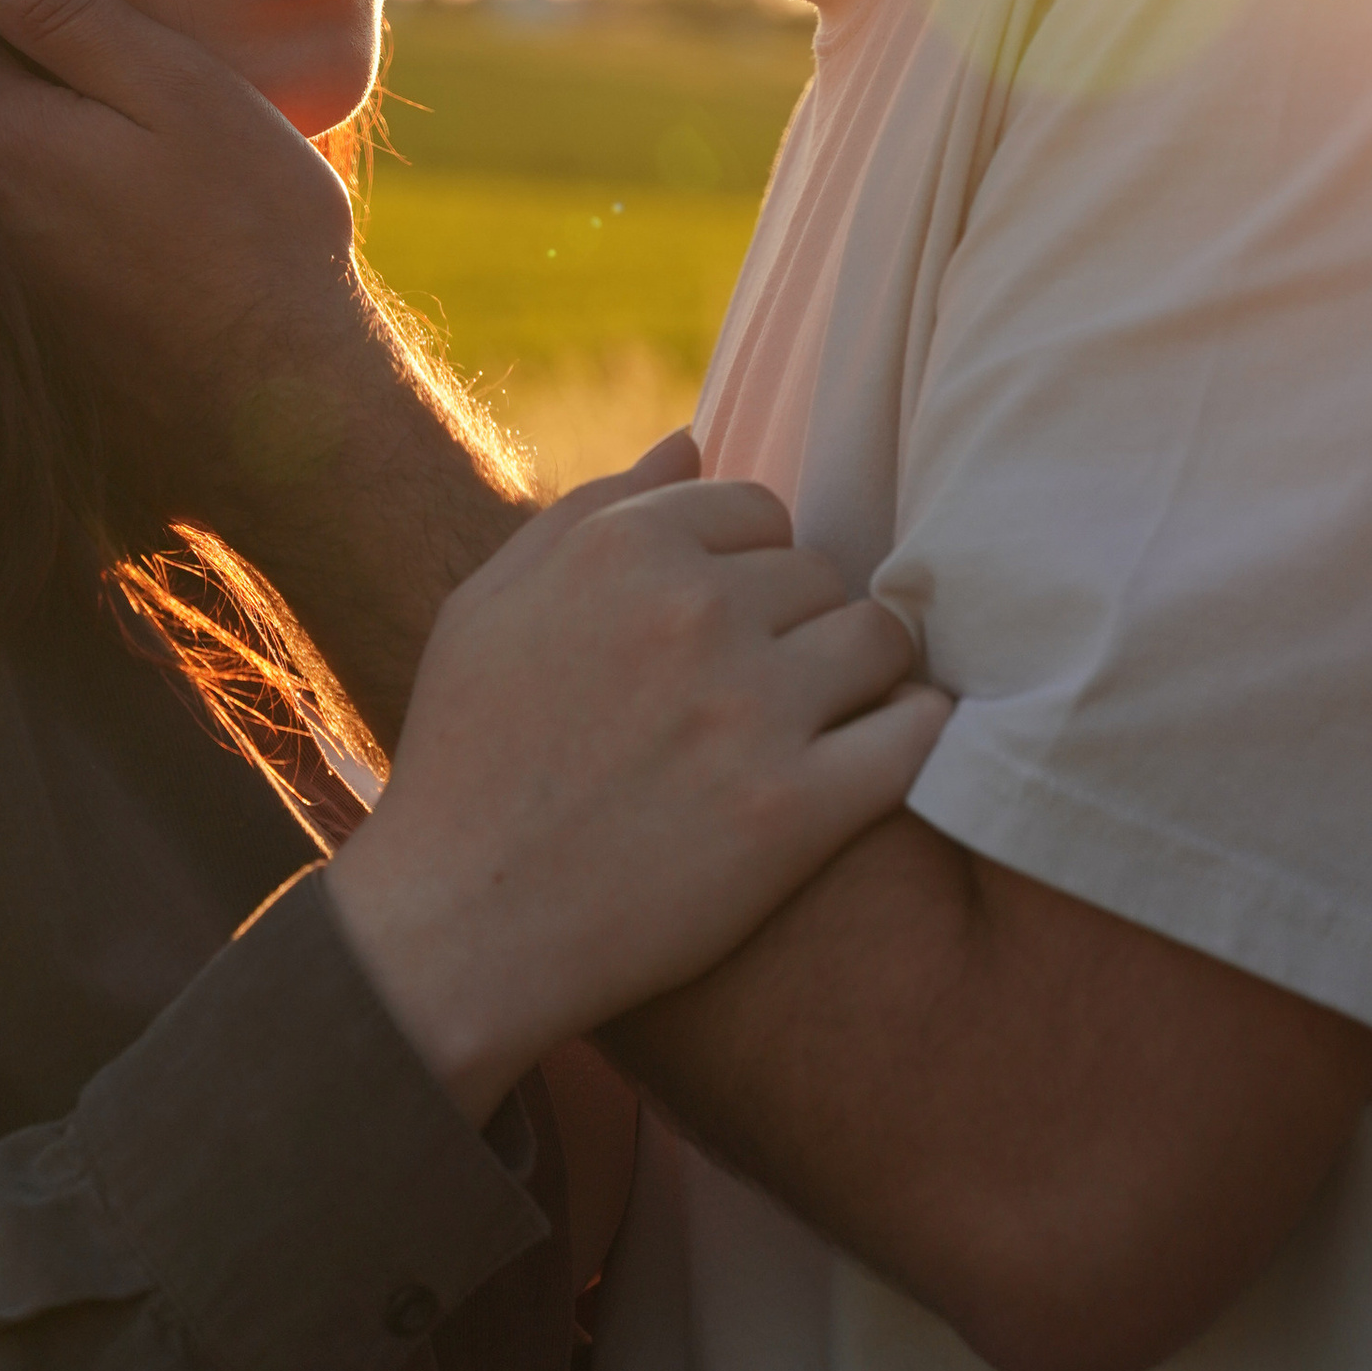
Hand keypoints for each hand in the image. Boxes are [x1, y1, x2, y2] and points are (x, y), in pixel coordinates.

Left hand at [0, 0, 366, 494]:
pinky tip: (136, 247)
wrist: (285, 400)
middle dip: (28, 96)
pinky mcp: (17, 328)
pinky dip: (60, 231)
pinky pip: (14, 244)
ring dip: (46, 166)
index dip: (31, 28)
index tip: (110, 52)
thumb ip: (61, 9)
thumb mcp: (174, 86)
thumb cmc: (248, 227)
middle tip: (139, 121)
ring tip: (144, 186)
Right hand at [323, 453, 950, 1118]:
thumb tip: (695, 442)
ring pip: (882, 640)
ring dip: (864, 674)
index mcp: (622, 549)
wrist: (457, 928)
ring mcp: (751, 710)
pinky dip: (913, 736)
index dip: (748, 567)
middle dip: (798, 623)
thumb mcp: (487, 606)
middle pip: (822, 574)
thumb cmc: (466, 761)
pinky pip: (913, 734)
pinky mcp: (797, 811)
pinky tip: (881, 754)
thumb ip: (591, 509)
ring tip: (823, 721)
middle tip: (757, 692)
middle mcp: (695, 612)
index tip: (724, 627)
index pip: (759, 509)